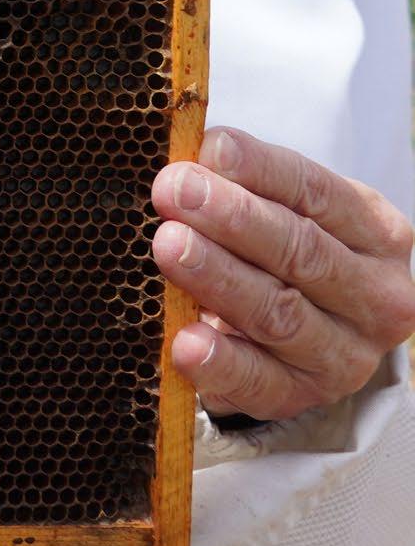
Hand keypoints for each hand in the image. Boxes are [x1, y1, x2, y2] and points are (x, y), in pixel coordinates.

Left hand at [153, 127, 414, 421]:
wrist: (307, 330)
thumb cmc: (282, 250)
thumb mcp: (282, 210)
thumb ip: (244, 184)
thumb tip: (194, 156)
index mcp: (376, 233)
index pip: (318, 193)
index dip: (261, 169)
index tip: (209, 149)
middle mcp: (376, 296)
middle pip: (302, 252)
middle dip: (233, 219)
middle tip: (174, 191)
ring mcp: (346, 354)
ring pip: (280, 313)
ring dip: (219, 278)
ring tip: (169, 246)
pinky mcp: (304, 396)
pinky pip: (260, 382)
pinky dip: (221, 362)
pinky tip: (185, 342)